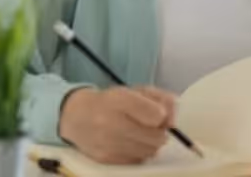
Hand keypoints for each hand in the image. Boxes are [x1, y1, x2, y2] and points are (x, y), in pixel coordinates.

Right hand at [59, 86, 176, 164]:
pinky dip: (140, 153)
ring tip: (141, 134)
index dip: (163, 116)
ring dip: (151, 144)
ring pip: (149, 151)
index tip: (159, 114)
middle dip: (160, 132)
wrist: (77, 117)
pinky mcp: (106, 160)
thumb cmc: (112, 102)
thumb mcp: (136, 91)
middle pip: (156, 137)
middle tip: (153, 127)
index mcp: (119, 99)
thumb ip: (161, 99)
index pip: (155, 114)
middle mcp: (111, 122)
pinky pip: (137, 161)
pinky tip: (131, 143)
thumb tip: (172, 120)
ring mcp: (107, 144)